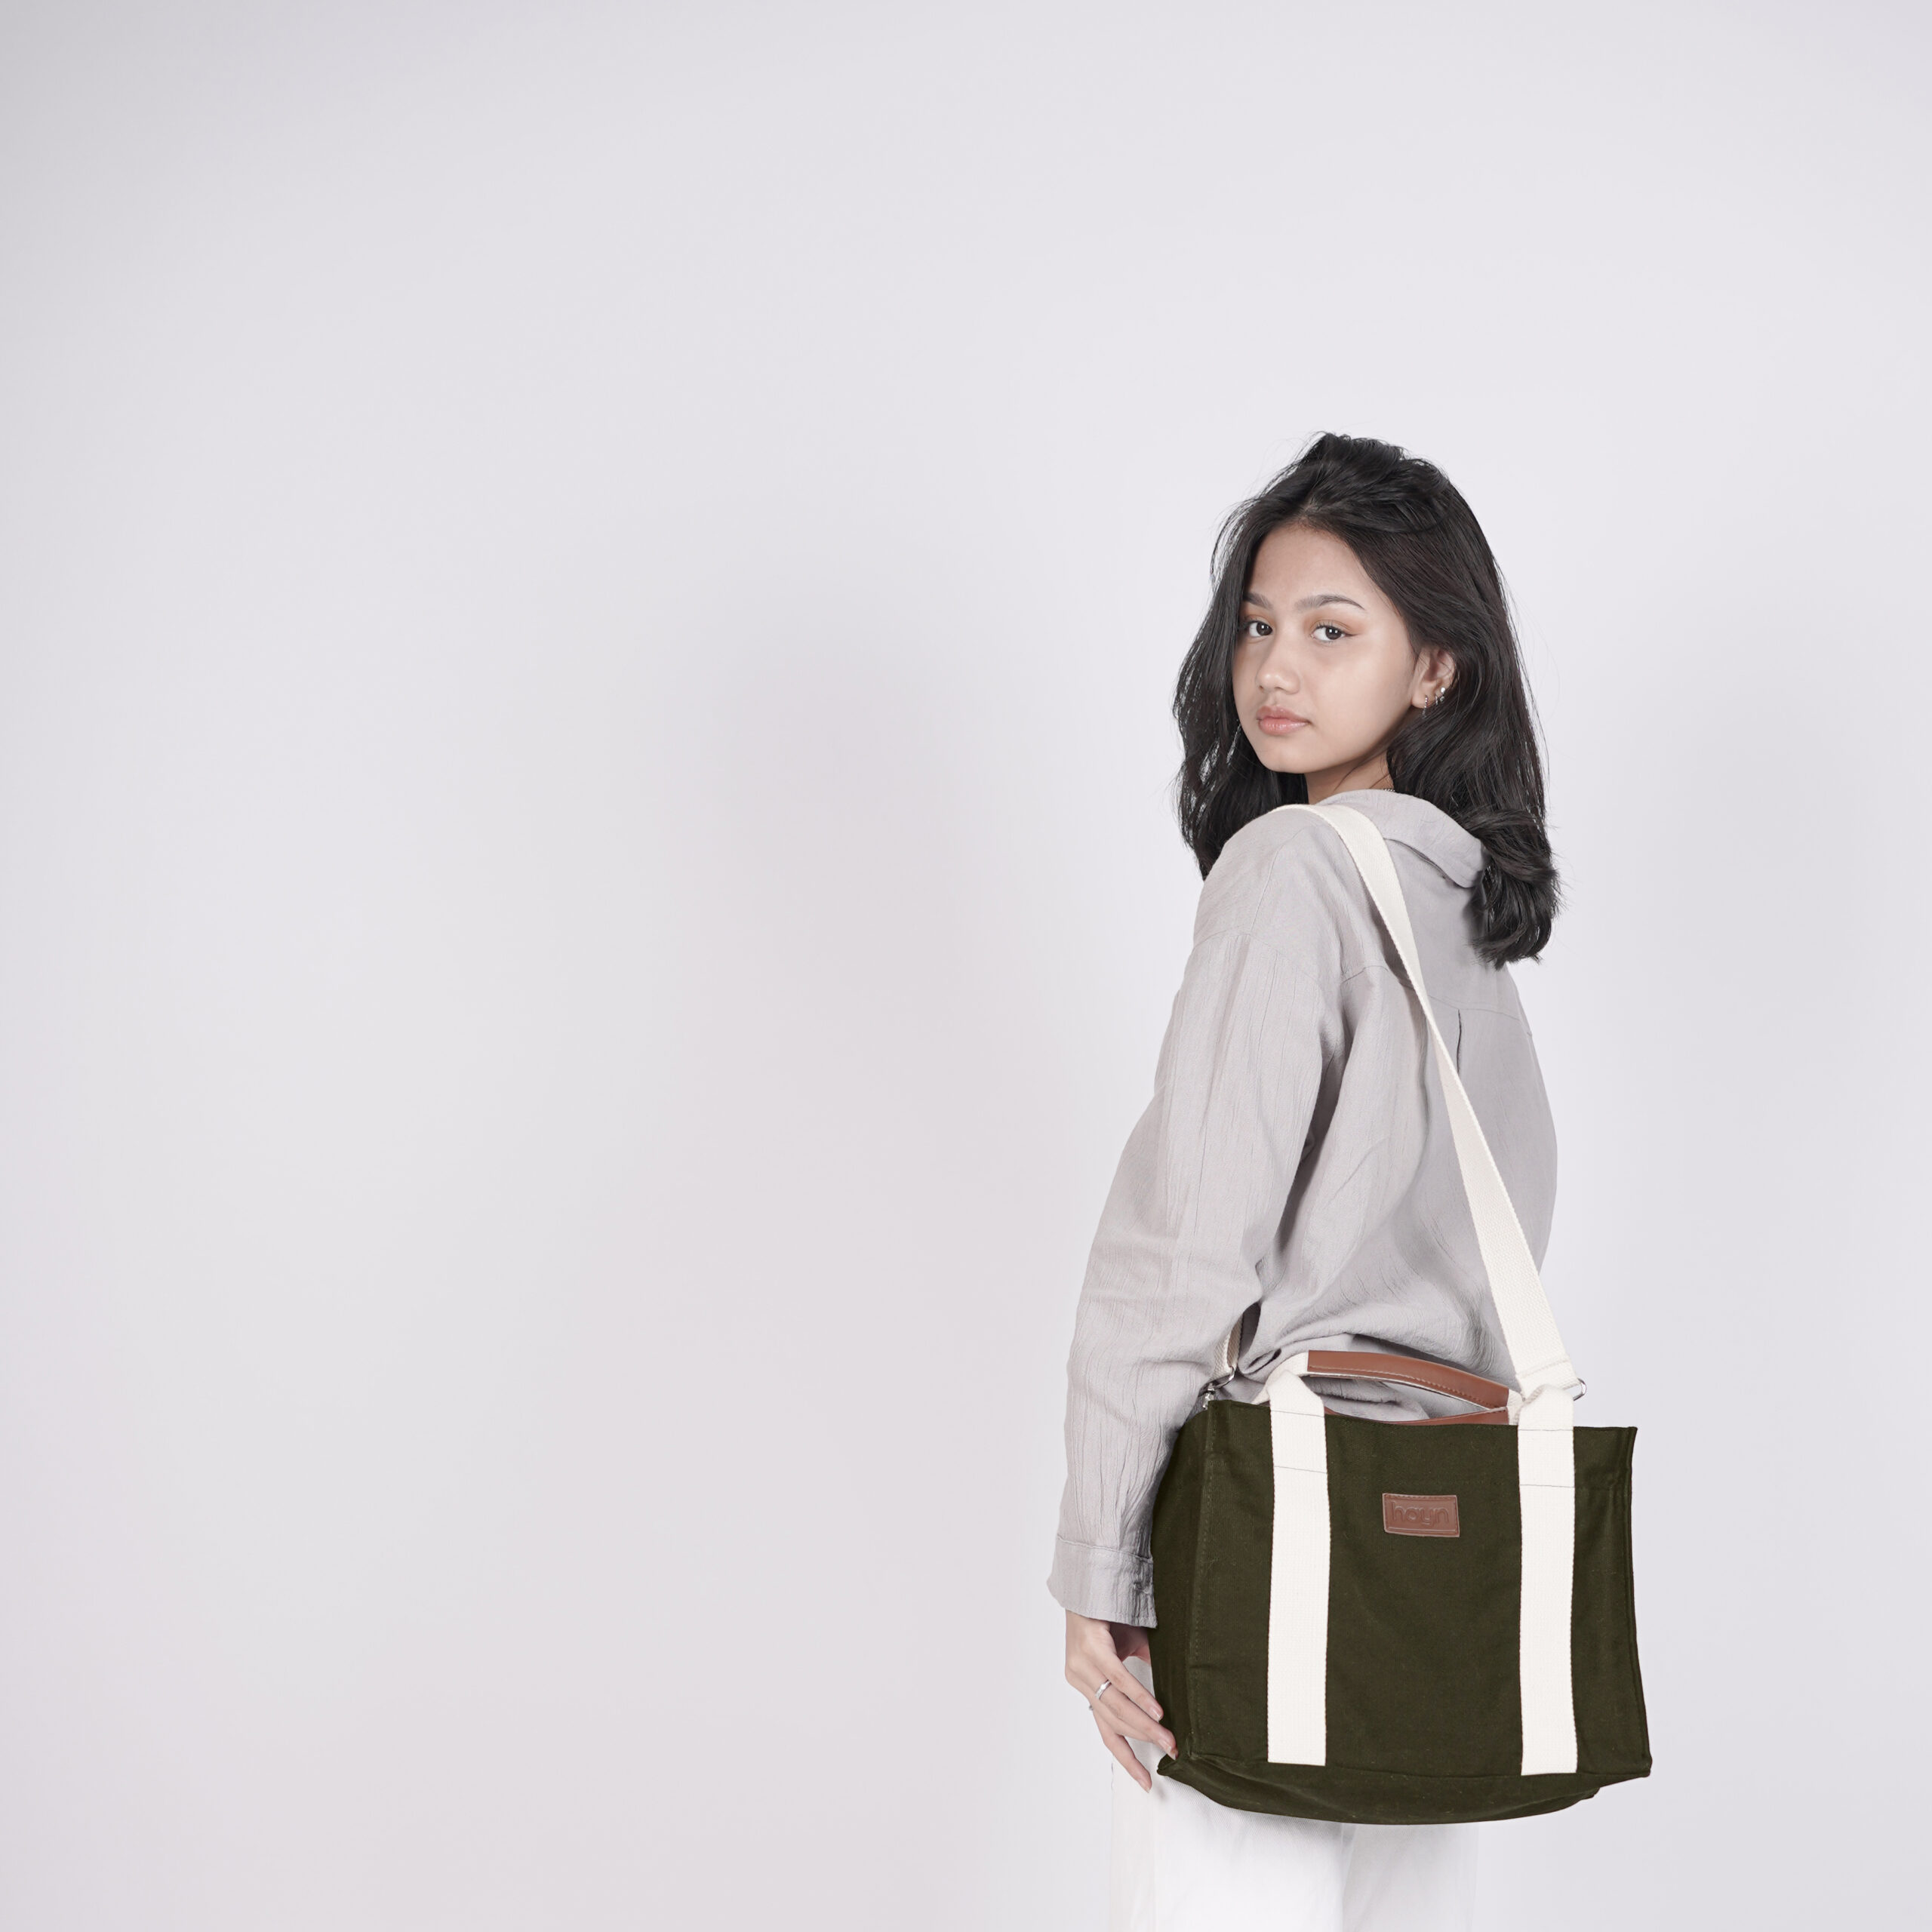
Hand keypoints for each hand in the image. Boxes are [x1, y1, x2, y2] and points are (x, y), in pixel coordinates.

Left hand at [1064, 1610, 1176, 1790]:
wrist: (1093, 1582)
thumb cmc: (1110, 1616)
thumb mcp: (1129, 1650)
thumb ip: (1143, 1676)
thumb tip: (1172, 1698)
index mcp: (1088, 1686)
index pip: (1106, 1732)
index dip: (1126, 1758)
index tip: (1146, 1781)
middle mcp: (1081, 1680)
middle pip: (1114, 1724)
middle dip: (1144, 1741)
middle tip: (1170, 1752)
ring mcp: (1083, 1666)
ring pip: (1116, 1707)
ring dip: (1145, 1726)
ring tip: (1167, 1738)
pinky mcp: (1091, 1649)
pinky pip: (1118, 1680)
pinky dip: (1139, 1697)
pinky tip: (1156, 1711)